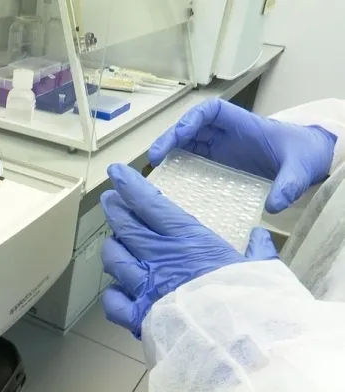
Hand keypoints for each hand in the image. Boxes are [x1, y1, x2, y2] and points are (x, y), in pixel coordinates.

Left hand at [101, 164, 276, 337]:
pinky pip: (113, 301)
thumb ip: (256, 251)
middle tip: (109, 201)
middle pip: (126, 226)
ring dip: (113, 248)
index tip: (117, 174)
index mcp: (187, 240)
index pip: (149, 204)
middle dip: (114, 210)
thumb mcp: (260, 268)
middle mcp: (159, 258)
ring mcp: (145, 286)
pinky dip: (113, 295)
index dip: (129, 186)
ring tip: (114, 243)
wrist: (239, 342)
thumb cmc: (251, 301)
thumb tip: (260, 237)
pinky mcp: (139, 315)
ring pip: (114, 258)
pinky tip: (118, 291)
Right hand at [149, 98, 336, 212]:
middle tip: (155, 156)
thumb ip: (288, 185)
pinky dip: (178, 166)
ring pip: (187, 143)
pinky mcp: (218, 164)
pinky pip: (193, 160)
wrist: (308, 160)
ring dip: (169, 152)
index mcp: (241, 123)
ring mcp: (219, 148)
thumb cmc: (303, 154)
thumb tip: (273, 206)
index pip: (210, 111)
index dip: (192, 119)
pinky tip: (169, 179)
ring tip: (155, 167)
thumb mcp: (299, 168)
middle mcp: (225, 133)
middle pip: (190, 127)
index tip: (181, 133)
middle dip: (170, 138)